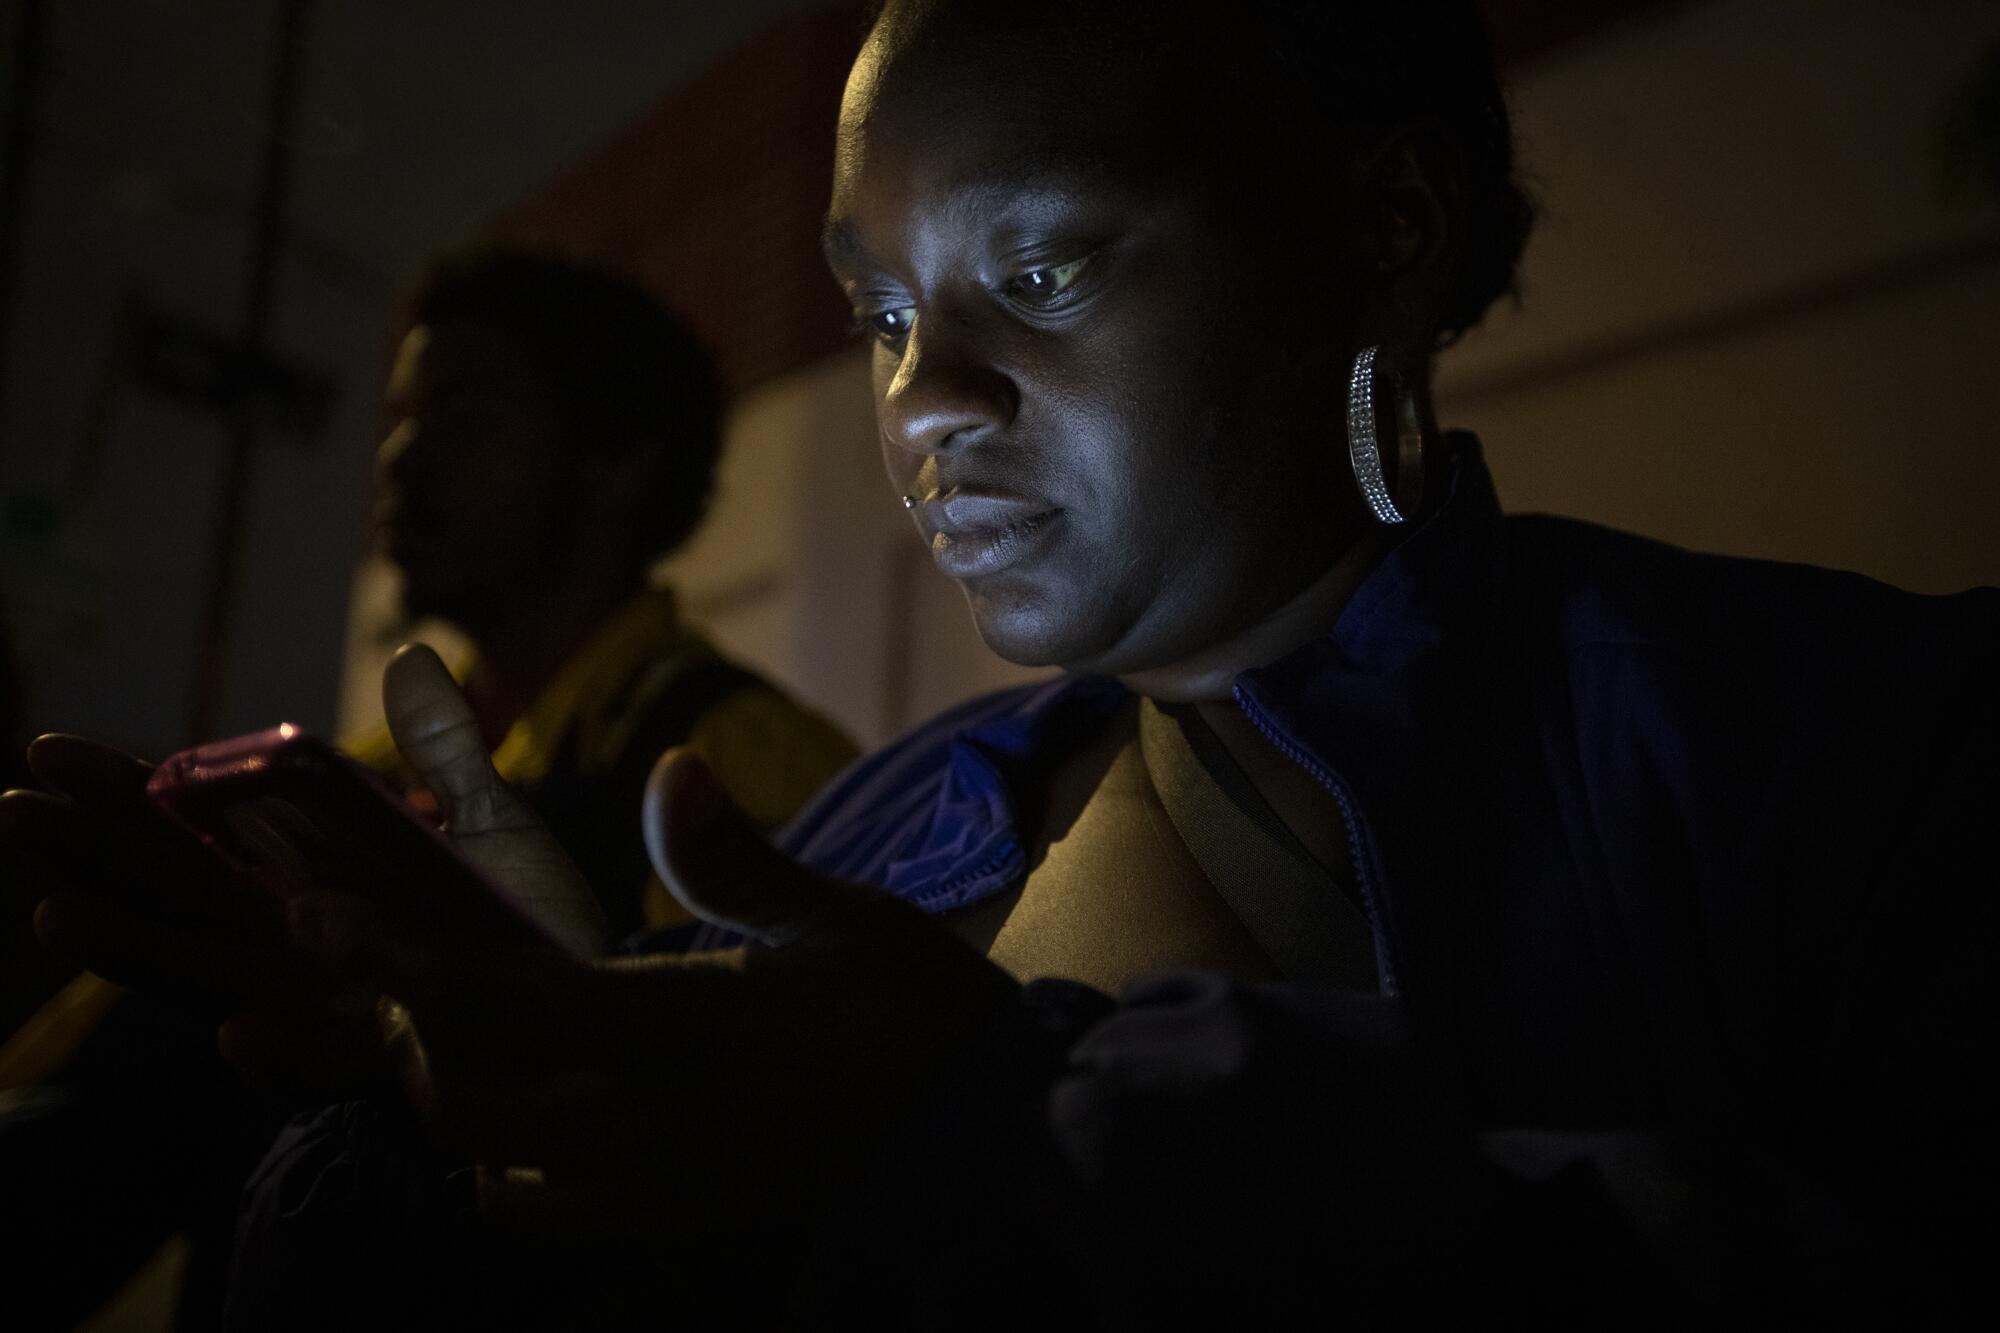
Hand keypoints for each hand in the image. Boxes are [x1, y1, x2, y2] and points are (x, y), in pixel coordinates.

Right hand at [9, 642, 605, 1087]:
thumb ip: (443, 751)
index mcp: (312, 881)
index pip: (198, 833)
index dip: (126, 795)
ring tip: (62, 912)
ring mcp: (337, 1010)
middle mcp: (303, 948)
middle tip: (13, 811)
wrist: (604, 1018)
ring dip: (143, 953)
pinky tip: (234, 1033)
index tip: (49, 750)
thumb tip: (411, 652)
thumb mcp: (493, 825)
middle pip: (181, 898)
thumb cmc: (535, 931)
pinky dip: (278, 1058)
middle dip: (97, 857)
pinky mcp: (396, 1069)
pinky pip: (325, 1072)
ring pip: (221, 983)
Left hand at [298, 748, 1019, 1240]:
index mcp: (690, 1026)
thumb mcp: (842, 920)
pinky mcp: (693, 1226)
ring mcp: (669, 1188)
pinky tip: (505, 1153)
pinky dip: (515, 1180)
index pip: (508, 996)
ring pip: (505, 1167)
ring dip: (453, 1110)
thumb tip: (671, 767)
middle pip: (472, 1100)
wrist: (994, 1141)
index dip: (396, 959)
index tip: (313, 918)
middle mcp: (657, 1120)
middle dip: (397, 1045)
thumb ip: (736, 856)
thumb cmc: (924, 1013)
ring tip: (427, 1052)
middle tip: (362, 982)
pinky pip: (567, 1220)